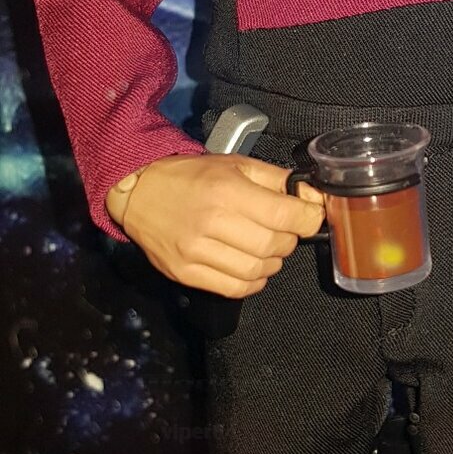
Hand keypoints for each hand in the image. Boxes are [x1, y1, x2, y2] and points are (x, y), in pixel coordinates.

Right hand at [106, 154, 325, 296]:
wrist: (138, 193)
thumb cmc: (189, 176)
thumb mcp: (235, 165)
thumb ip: (276, 180)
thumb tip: (313, 196)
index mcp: (227, 191)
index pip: (286, 216)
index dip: (308, 219)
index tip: (310, 217)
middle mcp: (212, 223)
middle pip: (274, 246)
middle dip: (289, 240)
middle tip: (283, 231)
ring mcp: (196, 252)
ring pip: (257, 271)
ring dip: (272, 262)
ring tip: (265, 248)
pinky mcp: (185, 273)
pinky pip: (234, 289)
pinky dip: (253, 282)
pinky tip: (251, 268)